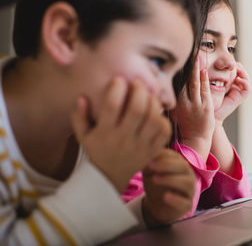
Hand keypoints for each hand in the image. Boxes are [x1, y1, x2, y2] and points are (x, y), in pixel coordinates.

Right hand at [71, 77, 170, 192]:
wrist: (110, 178)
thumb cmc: (97, 150)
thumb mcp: (83, 135)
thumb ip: (79, 116)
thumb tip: (82, 97)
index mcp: (105, 133)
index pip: (111, 106)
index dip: (116, 89)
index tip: (118, 79)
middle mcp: (123, 139)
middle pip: (137, 109)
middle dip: (139, 90)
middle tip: (138, 83)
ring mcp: (141, 146)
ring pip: (153, 118)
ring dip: (153, 102)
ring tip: (148, 96)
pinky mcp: (153, 150)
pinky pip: (164, 131)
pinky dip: (163, 118)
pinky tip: (155, 113)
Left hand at [142, 149, 194, 226]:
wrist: (159, 205)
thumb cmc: (156, 185)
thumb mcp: (150, 173)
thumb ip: (149, 164)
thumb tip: (144, 155)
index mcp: (180, 164)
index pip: (175, 156)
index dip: (162, 155)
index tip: (148, 158)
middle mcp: (188, 175)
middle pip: (183, 166)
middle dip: (167, 165)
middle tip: (151, 166)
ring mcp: (189, 191)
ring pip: (187, 183)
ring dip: (170, 179)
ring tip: (155, 179)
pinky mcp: (187, 205)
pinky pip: (184, 202)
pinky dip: (175, 199)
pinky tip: (165, 196)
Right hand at [172, 56, 213, 159]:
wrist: (195, 139)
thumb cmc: (183, 125)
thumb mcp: (172, 111)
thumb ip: (167, 99)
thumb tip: (159, 86)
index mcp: (174, 103)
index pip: (174, 83)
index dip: (175, 70)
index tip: (175, 57)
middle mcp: (183, 103)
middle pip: (184, 81)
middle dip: (186, 66)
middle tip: (187, 50)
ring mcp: (195, 105)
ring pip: (194, 84)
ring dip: (195, 69)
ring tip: (197, 56)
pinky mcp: (206, 107)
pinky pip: (204, 90)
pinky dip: (204, 79)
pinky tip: (203, 70)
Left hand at [214, 62, 250, 122]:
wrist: (210, 113)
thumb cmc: (207, 99)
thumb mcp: (210, 84)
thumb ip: (212, 75)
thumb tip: (209, 62)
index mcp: (228, 84)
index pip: (234, 71)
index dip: (233, 66)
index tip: (227, 61)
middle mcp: (234, 88)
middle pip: (242, 74)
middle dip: (239, 67)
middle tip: (234, 63)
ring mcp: (238, 93)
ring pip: (246, 79)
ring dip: (243, 73)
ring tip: (236, 68)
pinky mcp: (240, 98)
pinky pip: (248, 88)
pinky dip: (245, 82)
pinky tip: (237, 78)